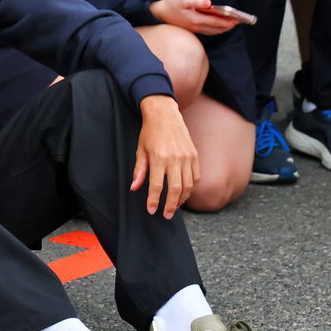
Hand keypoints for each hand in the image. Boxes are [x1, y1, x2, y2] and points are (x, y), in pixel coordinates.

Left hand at [131, 95, 197, 217]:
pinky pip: (196, 177)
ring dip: (181, 199)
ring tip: (174, 206)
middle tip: (166, 215)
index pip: (156, 185)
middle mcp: (175, 159)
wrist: (165, 115)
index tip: (151, 210)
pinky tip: (184, 194)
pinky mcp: (195, 155)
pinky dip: (191, 188)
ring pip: (188, 185)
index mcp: (158, 158)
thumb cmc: (150, 132)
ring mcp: (187, 157)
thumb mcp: (140, 150)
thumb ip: (139, 170)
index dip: (154, 200)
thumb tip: (135, 188)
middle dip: (170, 205)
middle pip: (175, 189)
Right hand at [149, 0, 239, 35]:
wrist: (157, 14)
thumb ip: (196, 1)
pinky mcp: (192, 29)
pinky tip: (218, 26)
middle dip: (228, 26)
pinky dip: (216, 29)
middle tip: (238, 21)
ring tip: (231, 24)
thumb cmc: (170, 5)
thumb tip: (209, 3)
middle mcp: (196, 26)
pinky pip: (208, 31)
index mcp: (195, 19)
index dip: (228, 21)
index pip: (216, 22)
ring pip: (213, 31)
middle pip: (217, 29)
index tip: (238, 19)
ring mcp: (194, 29)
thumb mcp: (181, 0)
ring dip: (223, 29)